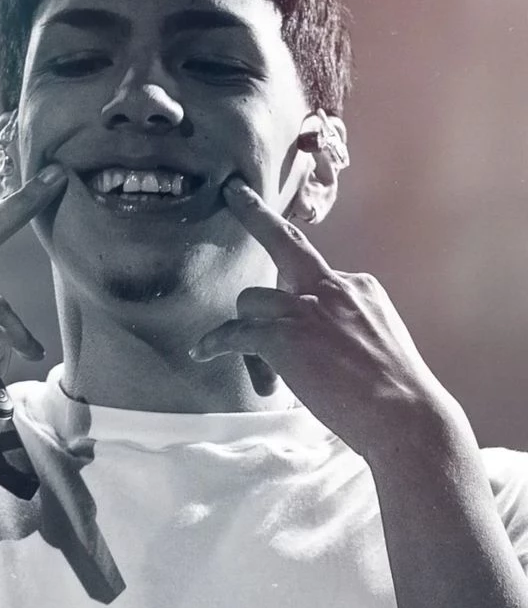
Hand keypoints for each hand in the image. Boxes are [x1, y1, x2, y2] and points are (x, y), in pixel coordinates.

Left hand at [191, 178, 457, 460]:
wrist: (404, 414)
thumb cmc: (398, 391)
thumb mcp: (383, 338)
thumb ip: (353, 322)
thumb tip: (326, 336)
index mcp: (359, 287)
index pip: (316, 273)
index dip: (295, 272)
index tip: (281, 233)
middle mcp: (332, 287)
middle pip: (286, 243)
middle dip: (257, 214)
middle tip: (235, 193)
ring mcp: (305, 309)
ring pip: (252, 298)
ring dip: (245, 324)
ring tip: (254, 360)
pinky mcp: (282, 337)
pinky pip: (235, 332)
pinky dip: (216, 342)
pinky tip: (204, 350)